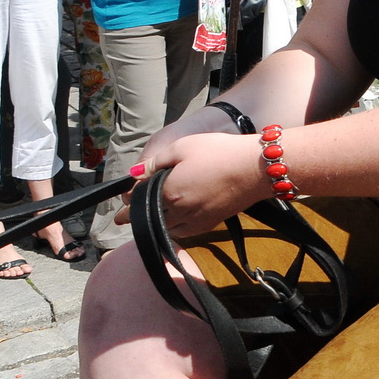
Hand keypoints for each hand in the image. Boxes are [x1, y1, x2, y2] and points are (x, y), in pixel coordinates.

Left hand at [117, 132, 265, 237]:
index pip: (138, 198)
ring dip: (154, 224)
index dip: (129, 197)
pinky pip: (184, 233)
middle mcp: (178, 211)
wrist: (255, 169)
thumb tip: (134, 174)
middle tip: (123, 219)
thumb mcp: (183, 146)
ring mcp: (195, 220)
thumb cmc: (220, 152)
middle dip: (135, 216)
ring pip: (166, 228)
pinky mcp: (210, 223)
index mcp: (167, 191)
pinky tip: (175, 222)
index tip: (123, 198)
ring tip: (148, 220)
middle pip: (149, 217)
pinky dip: (174, 229)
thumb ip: (156, 161)